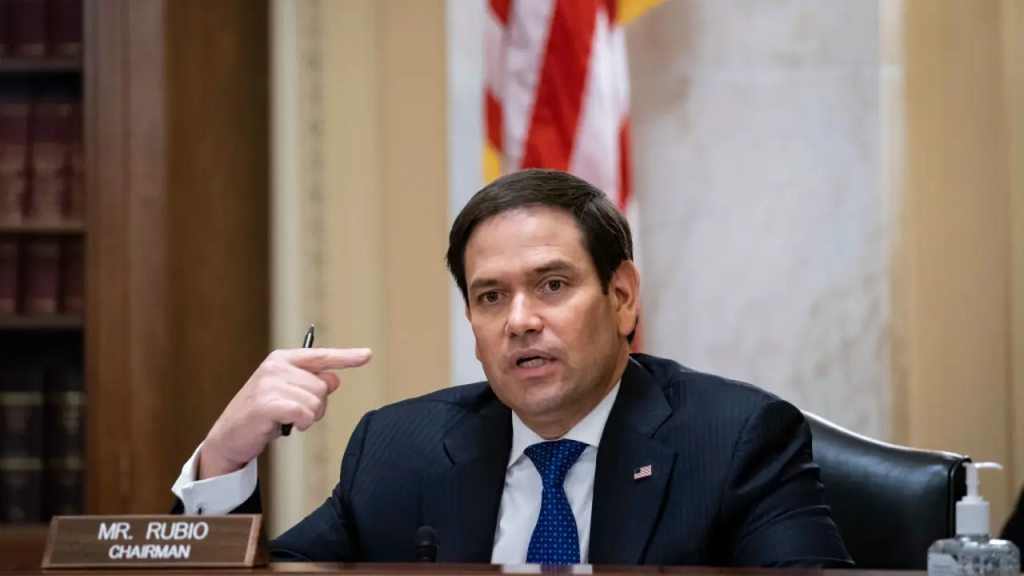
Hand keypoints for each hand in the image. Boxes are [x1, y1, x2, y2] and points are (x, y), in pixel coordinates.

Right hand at [199, 347, 372, 478]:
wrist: (229, 438)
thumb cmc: (263, 416)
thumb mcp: (290, 396)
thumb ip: (311, 384)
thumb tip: (335, 379)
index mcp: (283, 359)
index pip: (321, 356)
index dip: (347, 357)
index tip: (367, 355)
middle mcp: (277, 366)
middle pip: (323, 386)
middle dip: (316, 406)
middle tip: (295, 415)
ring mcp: (270, 383)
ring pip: (316, 401)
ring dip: (308, 417)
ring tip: (288, 420)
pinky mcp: (266, 403)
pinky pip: (304, 413)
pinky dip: (302, 423)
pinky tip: (287, 426)